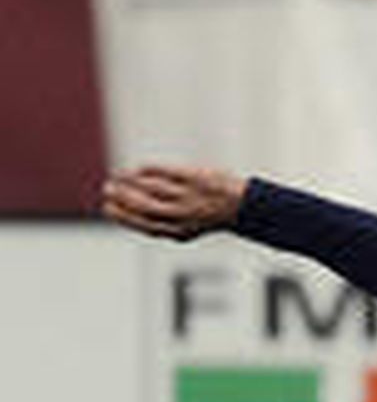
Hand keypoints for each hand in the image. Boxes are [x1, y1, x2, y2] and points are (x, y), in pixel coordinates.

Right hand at [102, 164, 246, 238]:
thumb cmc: (209, 216)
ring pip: (153, 188)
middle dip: (122, 198)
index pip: (143, 224)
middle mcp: (183, 215)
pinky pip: (166, 172)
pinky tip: (138, 169)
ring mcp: (190, 196)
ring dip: (130, 182)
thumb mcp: (186, 229)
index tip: (107, 207)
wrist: (243, 206)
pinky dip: (148, 171)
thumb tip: (130, 218)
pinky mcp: (196, 177)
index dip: (122, 217)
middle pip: (145, 206)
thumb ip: (162, 226)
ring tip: (117, 176)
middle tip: (107, 189)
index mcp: (178, 232)